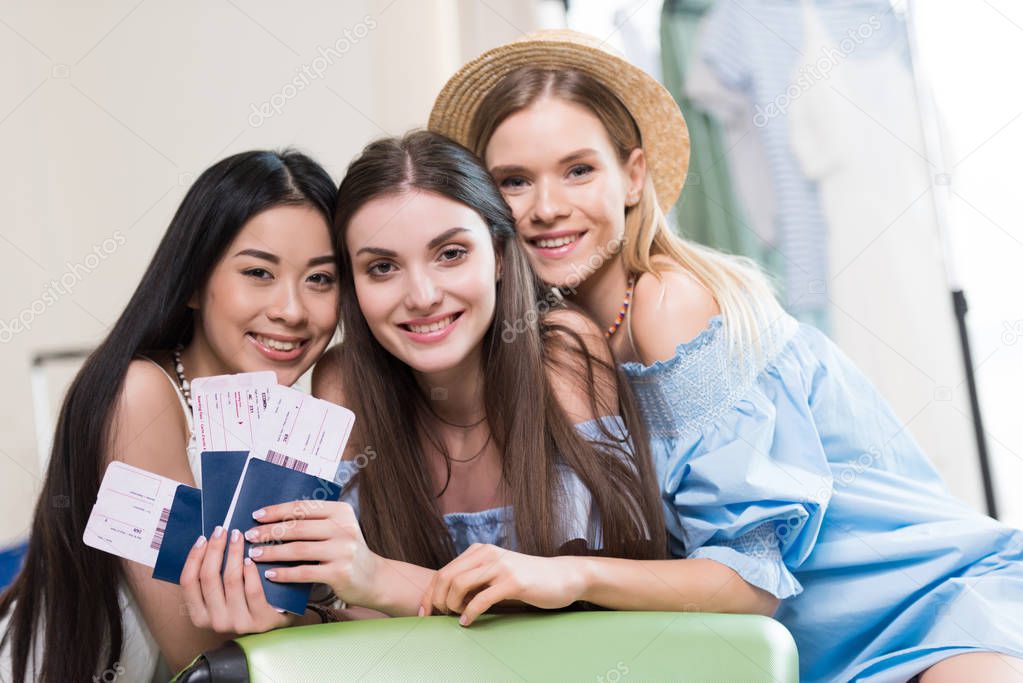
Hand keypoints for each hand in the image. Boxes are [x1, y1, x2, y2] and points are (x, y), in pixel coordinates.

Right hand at [180, 526, 295, 634]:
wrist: (273, 624)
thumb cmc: (244, 603)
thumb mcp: (221, 596)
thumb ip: (212, 578)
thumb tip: (207, 542)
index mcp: (199, 616)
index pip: (188, 582)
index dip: (194, 557)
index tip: (203, 538)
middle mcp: (216, 622)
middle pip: (209, 577)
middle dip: (215, 549)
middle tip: (222, 530)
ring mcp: (238, 622)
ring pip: (231, 580)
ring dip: (234, 553)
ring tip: (238, 537)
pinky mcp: (260, 620)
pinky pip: (252, 589)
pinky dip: (250, 571)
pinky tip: (250, 558)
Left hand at [243, 500, 381, 607]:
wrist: (374, 578)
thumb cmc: (346, 552)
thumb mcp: (337, 530)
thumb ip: (314, 523)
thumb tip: (272, 520)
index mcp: (341, 511)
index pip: (303, 507)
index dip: (277, 510)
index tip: (256, 515)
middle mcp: (344, 528)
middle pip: (298, 527)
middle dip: (270, 531)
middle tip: (249, 536)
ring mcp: (344, 550)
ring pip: (298, 549)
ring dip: (272, 551)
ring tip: (254, 554)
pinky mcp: (340, 572)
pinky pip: (305, 572)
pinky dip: (284, 573)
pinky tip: (269, 574)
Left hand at [420, 544, 585, 625]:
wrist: (562, 577)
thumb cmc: (527, 579)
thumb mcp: (496, 572)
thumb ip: (475, 579)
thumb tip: (446, 599)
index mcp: (479, 550)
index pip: (443, 571)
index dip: (429, 593)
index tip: (425, 612)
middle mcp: (487, 554)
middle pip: (446, 577)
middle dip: (436, 600)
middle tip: (439, 617)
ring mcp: (500, 566)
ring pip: (459, 585)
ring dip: (451, 606)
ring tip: (456, 617)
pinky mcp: (513, 582)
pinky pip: (481, 599)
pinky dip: (469, 613)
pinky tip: (468, 622)